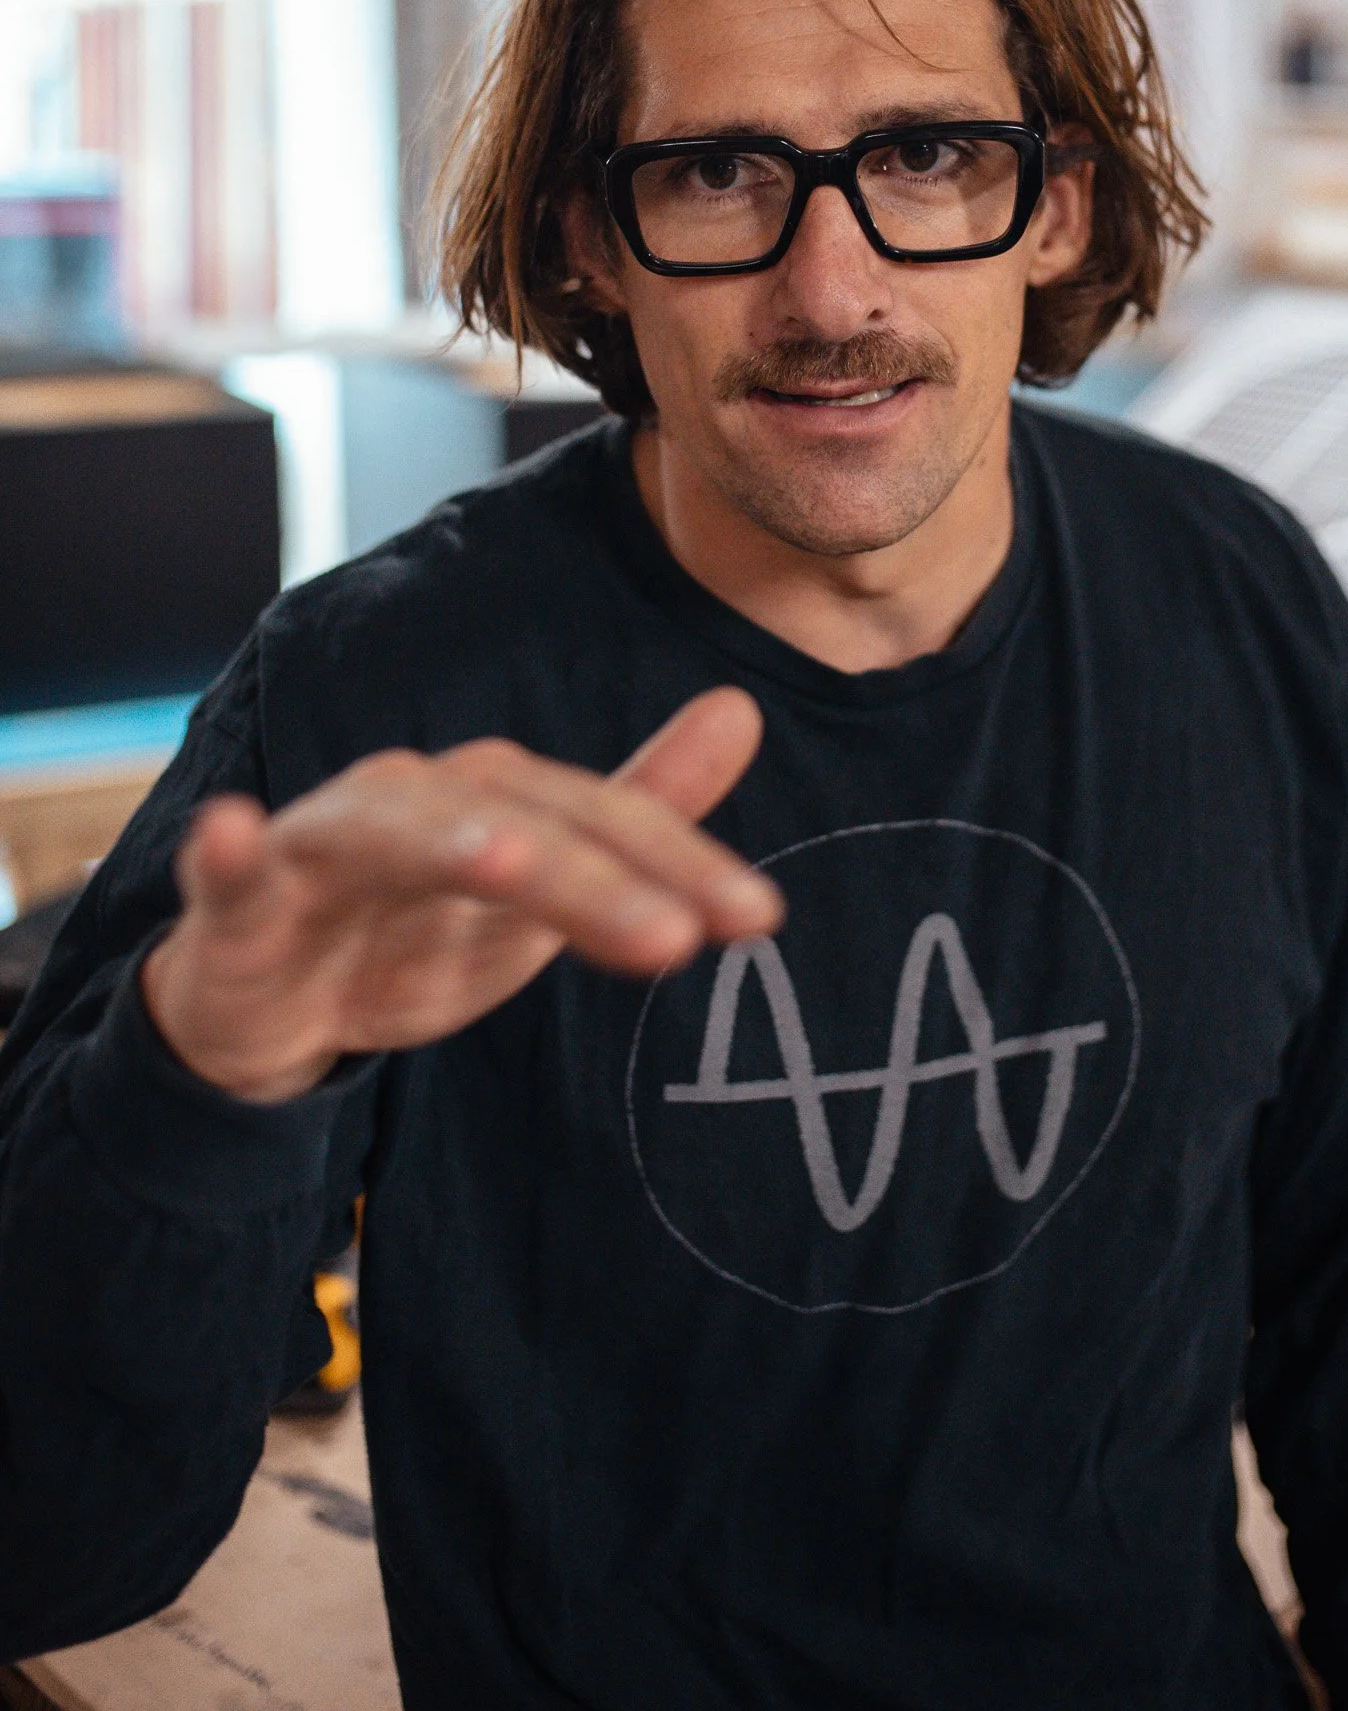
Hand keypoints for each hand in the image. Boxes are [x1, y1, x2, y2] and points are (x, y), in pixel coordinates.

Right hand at [140, 689, 772, 1104]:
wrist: (270, 1001)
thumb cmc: (421, 929)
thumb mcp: (547, 893)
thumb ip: (644, 818)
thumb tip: (742, 709)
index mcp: (498, 796)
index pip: (604, 822)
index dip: (682, 863)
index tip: (758, 916)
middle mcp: (418, 799)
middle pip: (516, 825)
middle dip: (594, 882)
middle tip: (674, 938)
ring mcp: (325, 842)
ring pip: (391, 833)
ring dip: (446, 839)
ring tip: (504, 859)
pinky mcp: (239, 899)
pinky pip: (230, 872)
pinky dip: (225, 851)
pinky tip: (228, 831)